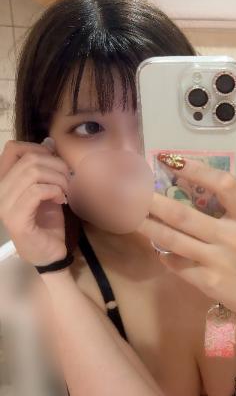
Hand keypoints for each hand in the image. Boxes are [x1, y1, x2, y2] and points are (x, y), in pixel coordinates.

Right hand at [0, 140, 69, 264]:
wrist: (49, 253)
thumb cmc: (47, 222)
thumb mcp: (47, 189)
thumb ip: (44, 169)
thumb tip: (48, 143)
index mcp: (5, 181)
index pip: (12, 149)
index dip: (37, 149)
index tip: (55, 163)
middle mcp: (0, 190)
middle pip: (28, 159)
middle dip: (56, 166)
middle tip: (68, 181)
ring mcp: (4, 205)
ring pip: (32, 173)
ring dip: (57, 179)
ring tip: (66, 191)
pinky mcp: (16, 218)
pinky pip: (36, 191)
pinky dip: (54, 191)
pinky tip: (61, 200)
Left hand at [137, 159, 235, 322]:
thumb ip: (235, 213)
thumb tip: (198, 191)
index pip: (224, 184)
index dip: (196, 169)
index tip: (171, 160)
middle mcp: (234, 237)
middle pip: (183, 214)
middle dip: (152, 201)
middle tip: (132, 190)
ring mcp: (220, 261)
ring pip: (172, 240)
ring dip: (148, 226)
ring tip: (131, 216)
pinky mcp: (209, 282)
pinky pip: (177, 265)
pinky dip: (165, 256)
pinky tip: (159, 250)